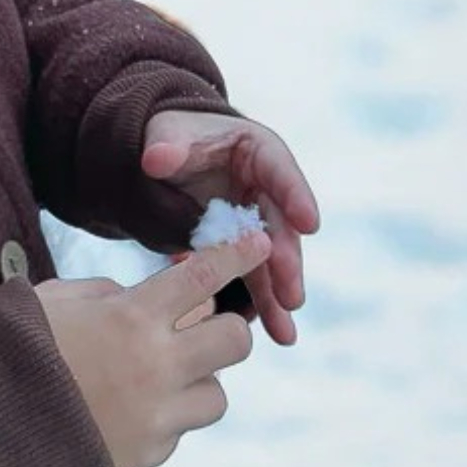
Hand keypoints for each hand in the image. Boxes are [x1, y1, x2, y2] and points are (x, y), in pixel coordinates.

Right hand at [35, 230, 270, 466]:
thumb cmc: (11, 350)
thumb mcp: (55, 300)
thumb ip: (108, 293)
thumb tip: (141, 299)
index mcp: (131, 318)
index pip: (205, 277)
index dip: (237, 255)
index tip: (259, 243)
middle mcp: (156, 367)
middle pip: (235, 340)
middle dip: (223, 327)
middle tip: (194, 325)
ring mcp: (157, 417)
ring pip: (217, 394)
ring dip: (196, 379)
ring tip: (153, 376)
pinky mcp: (149, 455)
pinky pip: (178, 431)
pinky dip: (163, 417)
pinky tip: (122, 408)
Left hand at [140, 110, 319, 346]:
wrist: (165, 157)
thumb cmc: (173, 137)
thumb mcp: (168, 133)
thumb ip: (166, 144)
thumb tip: (157, 159)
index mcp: (258, 151)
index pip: (281, 171)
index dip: (296, 196)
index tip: (310, 223)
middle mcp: (267, 189)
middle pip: (281, 225)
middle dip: (287, 262)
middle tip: (292, 295)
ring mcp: (257, 220)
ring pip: (272, 259)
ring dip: (278, 294)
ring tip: (285, 332)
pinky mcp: (243, 246)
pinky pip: (254, 275)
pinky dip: (263, 303)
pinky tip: (275, 333)